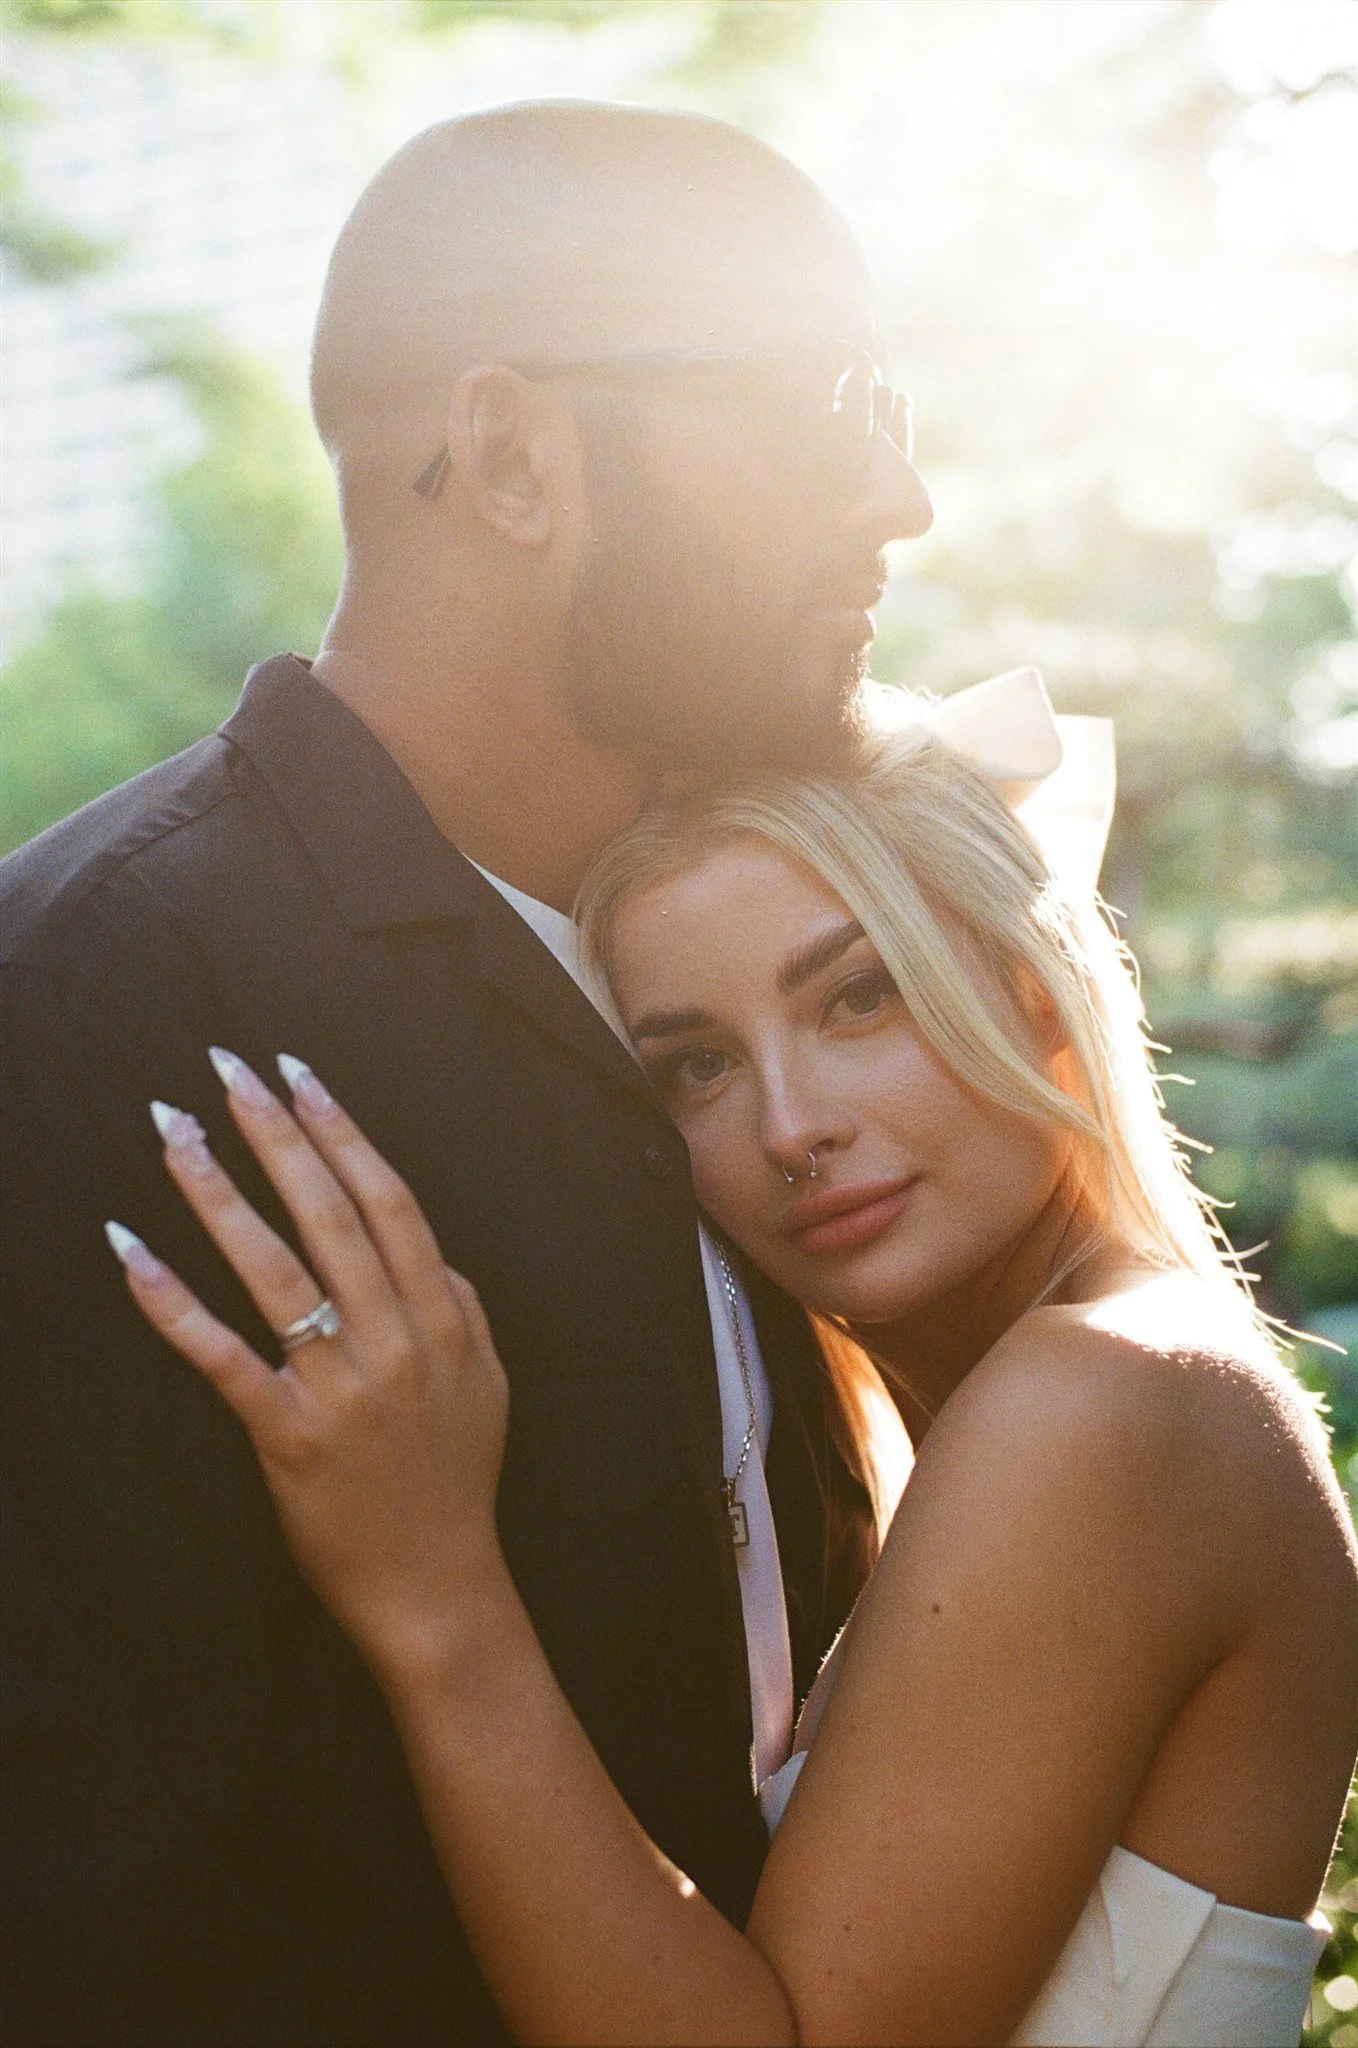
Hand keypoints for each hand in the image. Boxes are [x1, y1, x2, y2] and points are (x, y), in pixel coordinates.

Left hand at [106, 1050, 509, 1680]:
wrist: (437, 1589)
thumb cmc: (455, 1485)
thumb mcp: (489, 1385)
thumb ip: (465, 1309)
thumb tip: (436, 1254)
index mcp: (443, 1319)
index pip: (388, 1201)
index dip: (341, 1131)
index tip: (299, 1076)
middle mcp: (395, 1340)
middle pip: (328, 1214)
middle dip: (274, 1133)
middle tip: (226, 1071)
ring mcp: (341, 1388)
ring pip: (272, 1269)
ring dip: (218, 1192)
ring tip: (174, 1133)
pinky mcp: (287, 1436)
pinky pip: (221, 1355)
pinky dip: (173, 1301)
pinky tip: (131, 1250)